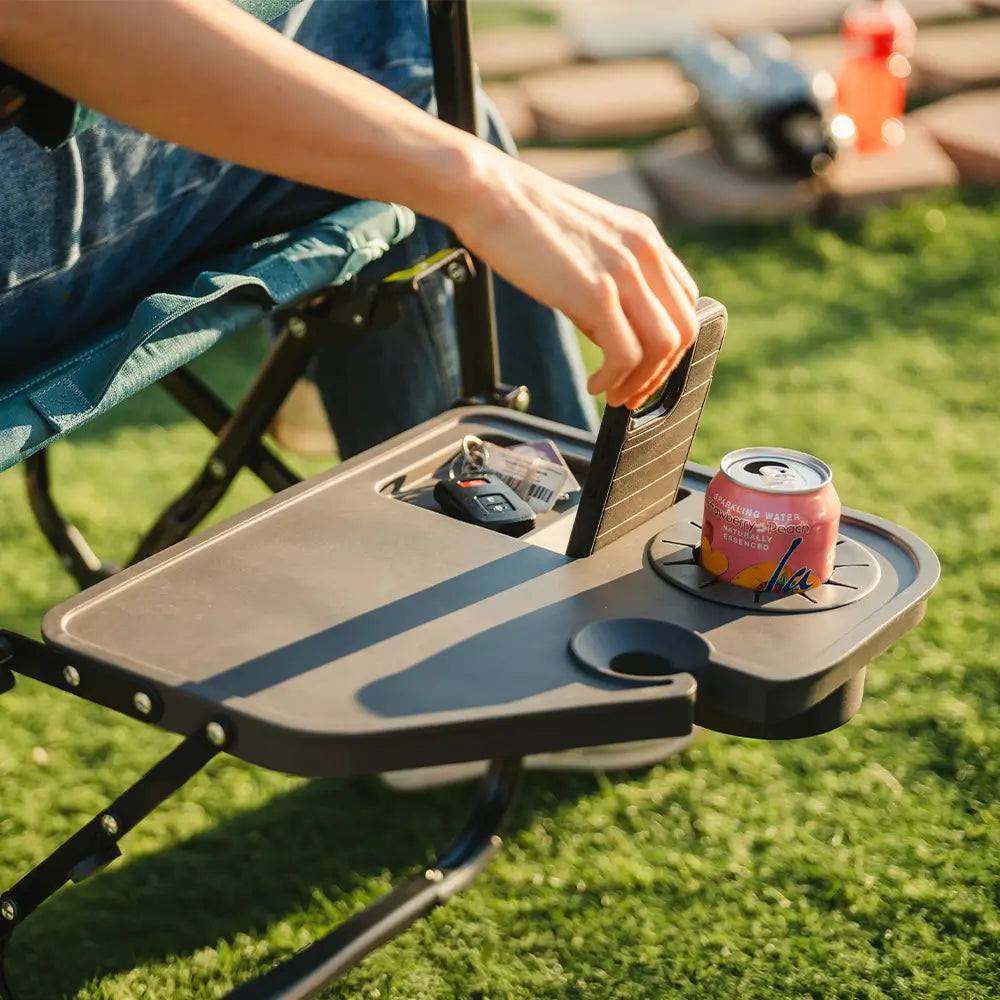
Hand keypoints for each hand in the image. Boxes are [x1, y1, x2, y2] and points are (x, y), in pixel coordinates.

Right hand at [451, 145, 698, 409]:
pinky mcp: (596, 293)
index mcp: (645, 238)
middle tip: (632, 392)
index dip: (671, 344)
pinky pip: (626, 353)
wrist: (489, 193)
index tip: (646, 368)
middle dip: (661, 372)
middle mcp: (644, 252)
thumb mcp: (585, 246)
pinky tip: (596, 385)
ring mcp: (624, 272)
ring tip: (613, 394)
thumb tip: (611, 336)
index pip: (684, 301)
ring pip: (663, 346)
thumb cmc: (523, 221)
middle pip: (683, 328)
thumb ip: (609, 284)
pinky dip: (615, 380)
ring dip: (640, 382)